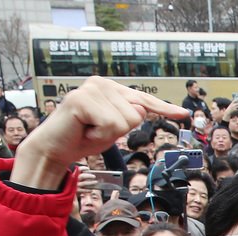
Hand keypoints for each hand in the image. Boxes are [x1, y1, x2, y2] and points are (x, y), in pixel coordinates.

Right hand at [11, 77, 188, 189]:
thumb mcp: (114, 128)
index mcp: (112, 88)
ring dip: (107, 133)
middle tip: (95, 131)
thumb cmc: (83, 138)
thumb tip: (140, 110)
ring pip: (126, 121)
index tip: (182, 114)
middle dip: (118, 131)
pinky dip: (99, 134)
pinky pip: (111, 124)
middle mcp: (103, 83)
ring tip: (89, 130)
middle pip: (137, 114)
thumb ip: (130, 118)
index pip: (144, 100)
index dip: (164, 109)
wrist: (55, 149)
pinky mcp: (82, 99)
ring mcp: (92, 89)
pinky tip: (84, 130)